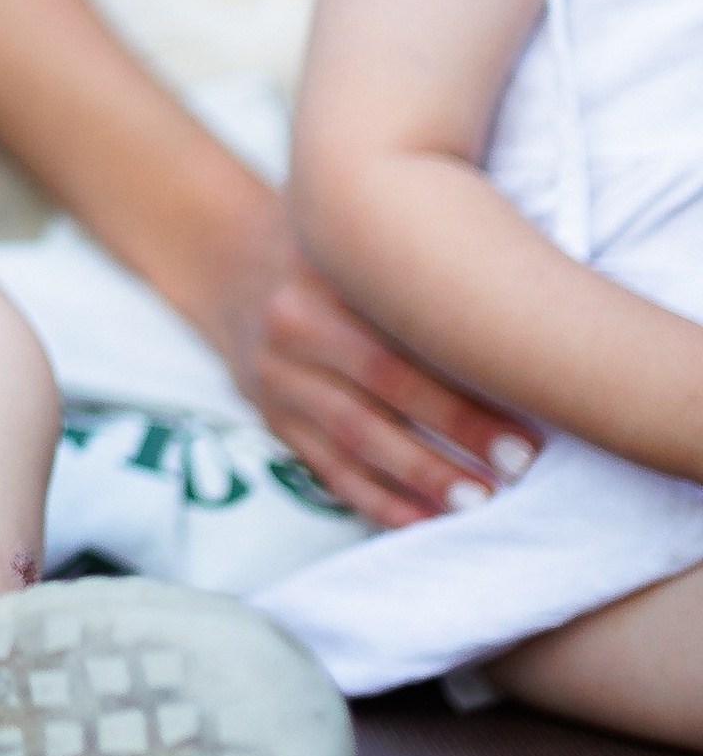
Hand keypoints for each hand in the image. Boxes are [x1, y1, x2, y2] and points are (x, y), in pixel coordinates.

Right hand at [220, 258, 535, 530]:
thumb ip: (423, 257)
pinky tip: (424, 522)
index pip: (401, 332)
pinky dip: (377, 501)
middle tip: (518, 465)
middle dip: (455, 432)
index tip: (530, 413)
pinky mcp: (272, 418)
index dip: (463, 380)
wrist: (225, 257)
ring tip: (477, 502)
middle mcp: (292, 326)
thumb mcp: (360, 233)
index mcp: (322, 271)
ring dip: (419, 477)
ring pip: (353, 438)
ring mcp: (276, 377)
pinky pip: (328, 469)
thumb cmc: (330, 243)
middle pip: (380, 389)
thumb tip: (528, 302)